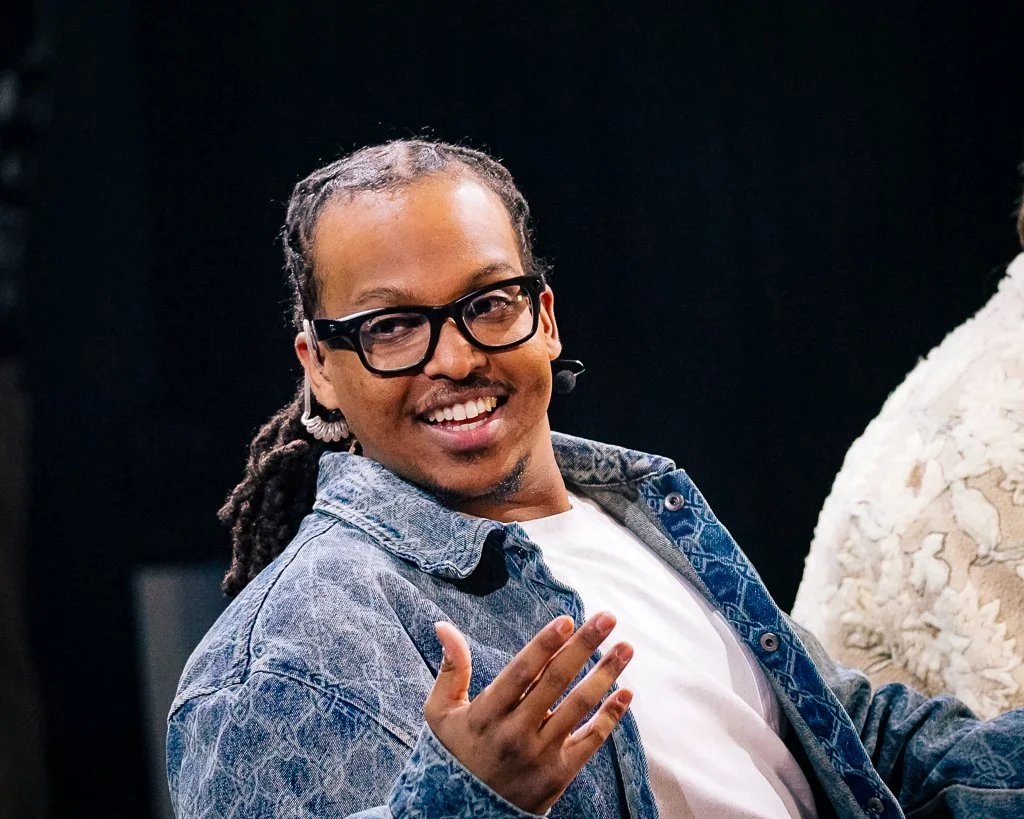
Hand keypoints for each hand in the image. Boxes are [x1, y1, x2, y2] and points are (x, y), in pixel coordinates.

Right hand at [424, 613, 633, 814]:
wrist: (462, 814)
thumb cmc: (455, 753)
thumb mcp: (441, 713)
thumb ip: (451, 668)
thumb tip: (444, 626)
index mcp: (486, 713)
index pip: (521, 672)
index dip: (545, 644)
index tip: (567, 619)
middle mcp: (515, 733)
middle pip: (555, 682)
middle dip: (584, 646)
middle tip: (607, 619)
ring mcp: (539, 755)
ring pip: (578, 708)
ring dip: (605, 675)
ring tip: (625, 648)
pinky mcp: (559, 775)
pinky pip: (590, 741)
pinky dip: (611, 716)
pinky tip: (625, 692)